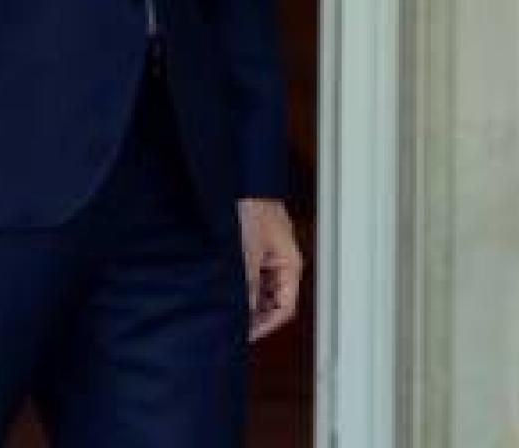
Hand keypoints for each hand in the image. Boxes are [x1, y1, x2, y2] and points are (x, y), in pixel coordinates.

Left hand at [237, 197, 302, 341]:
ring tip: (229, 312)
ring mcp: (271, 256)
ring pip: (263, 291)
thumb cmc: (253, 209)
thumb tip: (244, 314)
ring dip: (248, 301)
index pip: (285, 309)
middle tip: (235, 328)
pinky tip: (228, 291)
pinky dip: (244, 286)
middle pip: (274, 302)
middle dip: (255, 316)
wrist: (243, 182)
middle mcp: (284, 264)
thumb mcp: (248, 253)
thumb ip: (249, 285)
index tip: (246, 336)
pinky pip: (254, 277)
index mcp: (290, 265)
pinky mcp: (258, 249)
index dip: (265, 327)